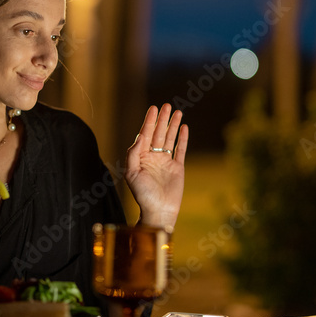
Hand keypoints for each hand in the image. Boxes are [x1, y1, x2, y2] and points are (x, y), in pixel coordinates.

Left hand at [124, 104, 188, 228]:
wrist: (159, 210)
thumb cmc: (143, 195)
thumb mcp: (132, 173)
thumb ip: (134, 153)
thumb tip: (140, 136)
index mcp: (141, 157)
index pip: (145, 134)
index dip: (150, 121)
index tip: (154, 109)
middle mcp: (153, 157)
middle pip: (158, 133)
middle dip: (162, 119)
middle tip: (166, 105)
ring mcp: (166, 162)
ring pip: (170, 139)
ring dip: (173, 125)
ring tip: (177, 112)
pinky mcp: (177, 167)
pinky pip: (180, 150)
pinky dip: (182, 139)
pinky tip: (184, 128)